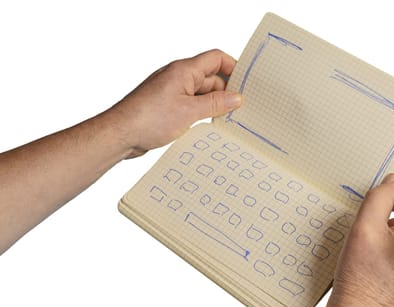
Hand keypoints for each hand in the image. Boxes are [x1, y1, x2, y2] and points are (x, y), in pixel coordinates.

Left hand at [109, 49, 241, 157]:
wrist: (120, 134)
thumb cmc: (147, 118)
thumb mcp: (189, 112)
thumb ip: (215, 104)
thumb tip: (236, 98)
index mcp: (183, 70)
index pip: (216, 59)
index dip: (233, 67)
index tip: (246, 83)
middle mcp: (178, 78)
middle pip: (211, 78)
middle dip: (226, 92)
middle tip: (239, 108)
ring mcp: (172, 92)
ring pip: (201, 94)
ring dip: (213, 105)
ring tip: (225, 120)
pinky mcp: (167, 107)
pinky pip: (191, 106)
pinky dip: (201, 113)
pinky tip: (207, 126)